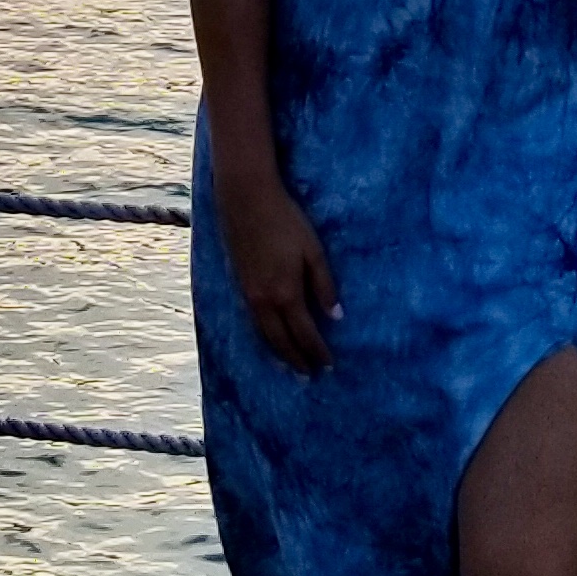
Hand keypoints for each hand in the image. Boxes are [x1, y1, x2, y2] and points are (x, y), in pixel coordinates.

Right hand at [220, 178, 341, 373]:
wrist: (246, 199)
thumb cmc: (286, 220)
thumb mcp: (313, 250)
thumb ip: (325, 285)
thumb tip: (336, 316)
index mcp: (286, 293)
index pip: (304, 334)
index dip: (317, 352)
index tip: (328, 366)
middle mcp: (263, 301)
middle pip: (281, 341)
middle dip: (296, 360)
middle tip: (309, 376)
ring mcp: (248, 294)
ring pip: (263, 334)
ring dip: (278, 353)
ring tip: (290, 367)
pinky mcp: (239, 284)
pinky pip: (253, 322)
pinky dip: (264, 337)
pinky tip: (270, 338)